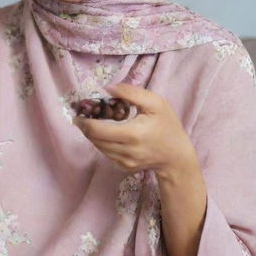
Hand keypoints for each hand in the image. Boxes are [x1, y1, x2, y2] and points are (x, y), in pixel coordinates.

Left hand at [72, 83, 197, 180]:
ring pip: (98, 146)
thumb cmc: (167, 125)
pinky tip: (108, 133)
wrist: (177, 156)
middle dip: (85, 127)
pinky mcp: (123, 167)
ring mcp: (124, 161)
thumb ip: (130, 93)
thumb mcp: (155, 102)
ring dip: (93, 134)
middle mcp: (126, 151)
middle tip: (83, 115)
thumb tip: (107, 88)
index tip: (78, 113)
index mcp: (132, 134)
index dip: (84, 122)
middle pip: (94, 139)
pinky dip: (102, 142)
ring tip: (94, 122)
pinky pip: (105, 153)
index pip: (97, 130)